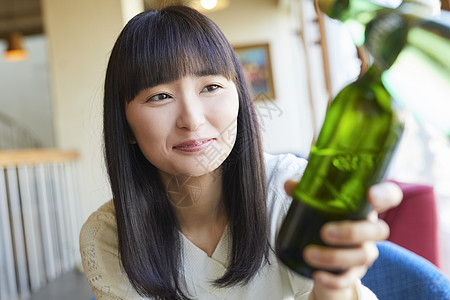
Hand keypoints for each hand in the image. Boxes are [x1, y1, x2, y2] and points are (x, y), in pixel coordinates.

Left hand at [284, 180, 402, 299]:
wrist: (320, 251)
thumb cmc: (322, 216)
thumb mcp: (314, 200)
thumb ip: (304, 189)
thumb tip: (290, 185)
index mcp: (364, 206)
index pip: (390, 196)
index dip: (385, 195)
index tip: (370, 196)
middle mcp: (370, 229)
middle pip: (379, 231)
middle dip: (352, 232)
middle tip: (324, 232)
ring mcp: (364, 252)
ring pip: (363, 256)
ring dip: (335, 256)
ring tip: (308, 254)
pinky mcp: (353, 272)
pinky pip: (349, 279)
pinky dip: (334, 279)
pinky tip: (317, 275)